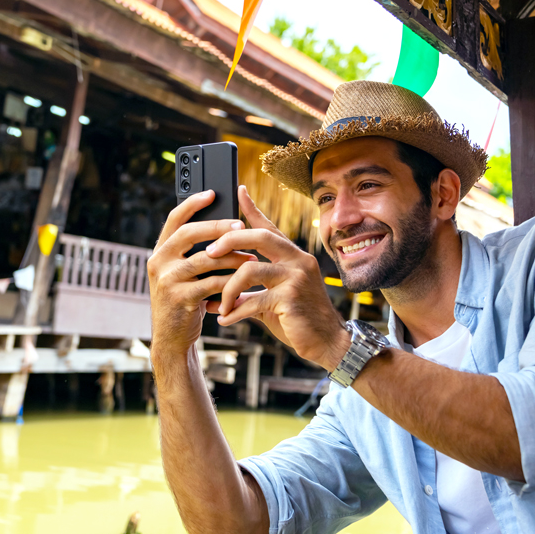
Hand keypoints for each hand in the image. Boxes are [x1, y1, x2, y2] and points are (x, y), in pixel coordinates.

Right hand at [147, 190, 255, 362]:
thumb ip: (193, 253)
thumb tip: (225, 225)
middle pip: (189, 233)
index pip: (174, 219)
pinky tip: (244, 281)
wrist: (172, 339)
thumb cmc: (184, 301)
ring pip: (205, 259)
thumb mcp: (183, 274)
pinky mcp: (180, 298)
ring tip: (251, 258)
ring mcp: (167, 280)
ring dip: (232, 257)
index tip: (212, 192)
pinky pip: (212, 283)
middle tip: (241, 225)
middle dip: (218, 227)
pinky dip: (231, 281)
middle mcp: (159, 262)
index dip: (192, 203)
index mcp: (160, 251)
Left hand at [207, 186, 349, 370]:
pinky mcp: (290, 299)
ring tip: (219, 304)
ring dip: (227, 288)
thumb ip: (252, 288)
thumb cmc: (298, 319)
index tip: (237, 191)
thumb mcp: (275, 296)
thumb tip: (217, 292)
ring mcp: (295, 278)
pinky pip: (253, 301)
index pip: (269, 226)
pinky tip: (225, 319)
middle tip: (208, 253)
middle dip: (229, 241)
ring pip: (250, 270)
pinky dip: (235, 311)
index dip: (252, 208)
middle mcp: (297, 260)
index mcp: (293, 255)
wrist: (327, 342)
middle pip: (259, 236)